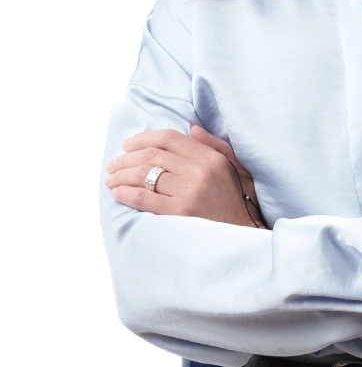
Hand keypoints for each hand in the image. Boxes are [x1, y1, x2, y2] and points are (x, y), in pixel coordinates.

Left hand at [104, 125, 267, 228]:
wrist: (246, 237)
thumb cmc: (239, 202)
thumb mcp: (236, 167)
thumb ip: (215, 145)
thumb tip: (192, 129)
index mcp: (211, 158)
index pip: (170, 138)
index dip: (144, 138)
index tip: (128, 144)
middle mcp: (199, 171)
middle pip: (152, 155)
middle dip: (126, 158)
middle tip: (114, 164)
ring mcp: (189, 192)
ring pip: (145, 174)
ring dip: (121, 175)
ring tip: (111, 178)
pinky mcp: (180, 213)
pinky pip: (145, 198)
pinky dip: (126, 193)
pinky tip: (117, 193)